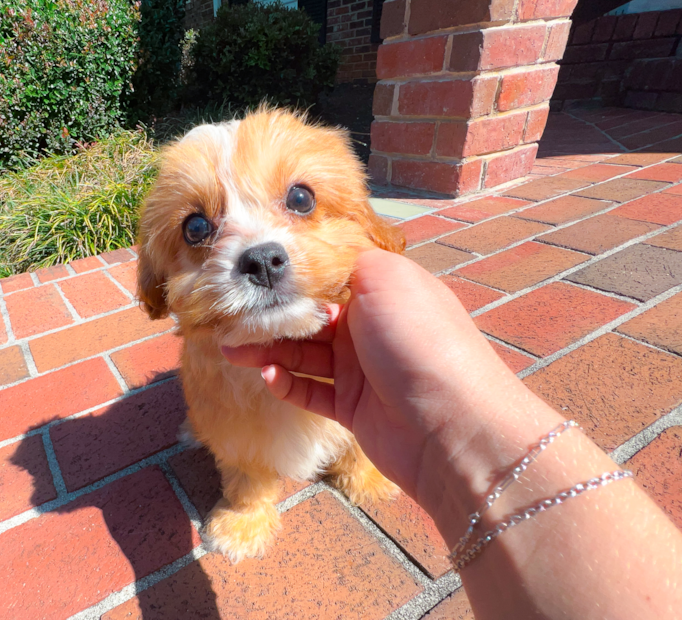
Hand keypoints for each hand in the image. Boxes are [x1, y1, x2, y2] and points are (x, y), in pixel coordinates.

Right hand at [221, 249, 523, 499]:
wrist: (453, 426)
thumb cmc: (420, 340)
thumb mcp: (385, 278)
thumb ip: (344, 260)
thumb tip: (313, 254)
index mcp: (382, 290)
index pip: (326, 276)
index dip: (291, 276)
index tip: (252, 274)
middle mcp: (371, 327)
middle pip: (309, 316)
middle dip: (270, 315)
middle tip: (229, 318)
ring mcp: (362, 369)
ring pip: (303, 354)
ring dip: (268, 350)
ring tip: (231, 348)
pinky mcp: (353, 408)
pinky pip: (311, 392)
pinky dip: (287, 384)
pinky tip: (268, 377)